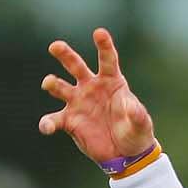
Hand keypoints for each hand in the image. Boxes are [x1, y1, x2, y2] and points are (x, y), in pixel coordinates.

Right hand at [37, 28, 156, 165]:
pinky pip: (54, 120)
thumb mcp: (141, 124)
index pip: (107, 60)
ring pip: (61, 88)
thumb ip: (136, 114)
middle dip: (65, 55)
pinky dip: (48, 123)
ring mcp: (78, 103)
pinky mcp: (69, 121)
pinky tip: (46, 127)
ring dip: (53, 84)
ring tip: (48, 83)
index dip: (104, 46)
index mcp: (112, 82)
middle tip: (55, 46)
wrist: (125, 154)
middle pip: (76, 67)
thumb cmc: (136, 132)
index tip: (99, 32)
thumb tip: (132, 107)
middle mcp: (91, 88)